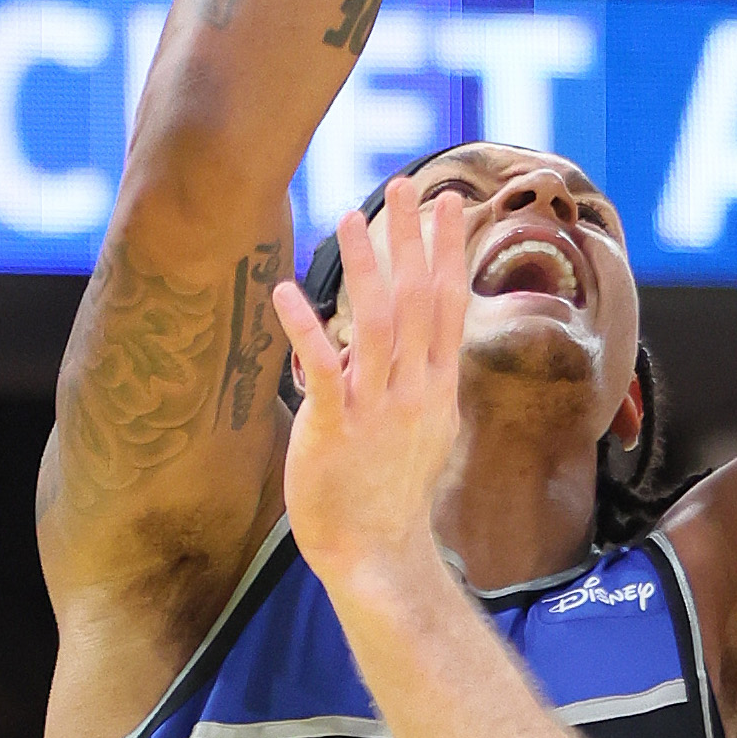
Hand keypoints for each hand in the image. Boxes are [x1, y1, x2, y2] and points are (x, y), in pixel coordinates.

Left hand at [271, 178, 467, 589]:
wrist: (377, 553)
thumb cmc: (393, 492)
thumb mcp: (422, 428)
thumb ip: (410, 380)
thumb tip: (389, 344)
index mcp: (437, 384)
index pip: (450, 302)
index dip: (448, 249)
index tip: (451, 202)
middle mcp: (414, 388)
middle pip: (420, 298)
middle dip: (414, 238)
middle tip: (408, 184)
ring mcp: (376, 407)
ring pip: (376, 321)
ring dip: (365, 265)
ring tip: (350, 216)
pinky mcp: (333, 427)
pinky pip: (321, 369)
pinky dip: (304, 328)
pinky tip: (285, 291)